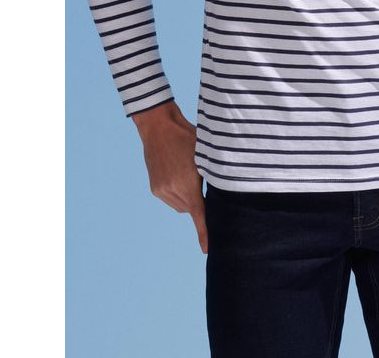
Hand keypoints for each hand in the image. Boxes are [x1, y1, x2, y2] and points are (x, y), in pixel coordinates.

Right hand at [132, 100, 207, 253]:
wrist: (160, 128)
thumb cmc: (188, 137)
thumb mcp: (205, 155)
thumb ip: (212, 175)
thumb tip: (224, 192)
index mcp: (187, 184)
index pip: (199, 214)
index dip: (204, 233)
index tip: (207, 250)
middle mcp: (172, 191)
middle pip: (192, 209)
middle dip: (199, 201)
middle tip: (202, 180)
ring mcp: (161, 191)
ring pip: (181, 206)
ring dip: (188, 197)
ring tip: (189, 173)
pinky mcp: (155, 189)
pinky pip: (171, 199)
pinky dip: (178, 193)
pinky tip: (179, 174)